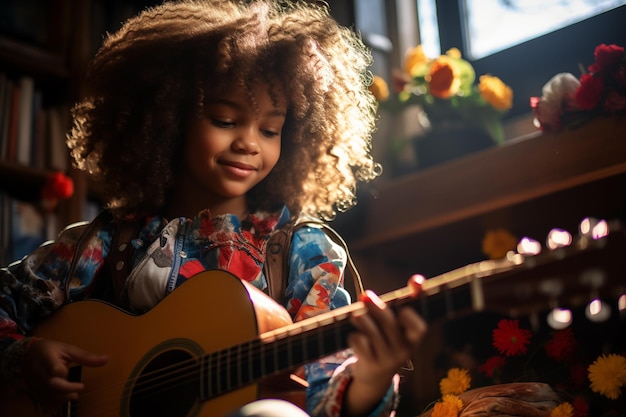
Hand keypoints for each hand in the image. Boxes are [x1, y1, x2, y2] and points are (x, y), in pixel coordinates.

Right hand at [20, 339, 108, 411]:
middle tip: (80, 387)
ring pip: (48, 396)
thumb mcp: (67, 348)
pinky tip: (63, 398)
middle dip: (68, 389)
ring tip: (74, 394)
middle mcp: (39, 372)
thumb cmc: (50, 350)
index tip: (69, 373)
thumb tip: (107, 359)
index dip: (61, 372)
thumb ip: (86, 356)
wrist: (25, 355)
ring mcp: (34, 383)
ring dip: (63, 398)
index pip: (54, 368)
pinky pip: (43, 401)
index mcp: (47, 357)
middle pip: (52, 385)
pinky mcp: (33, 391)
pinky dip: (55, 403)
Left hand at [345, 288, 426, 416]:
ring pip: (371, 333)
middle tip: (365, 295)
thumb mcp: (399, 326)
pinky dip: (354, 335)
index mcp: (413, 338)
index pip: (419, 329)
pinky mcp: (370, 364)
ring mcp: (387, 359)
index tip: (404, 308)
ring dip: (362, 319)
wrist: (376, 376)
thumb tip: (417, 280)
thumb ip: (406, 303)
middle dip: (376, 308)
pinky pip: (359, 343)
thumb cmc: (389, 340)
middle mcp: (403, 350)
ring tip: (355, 314)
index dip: (412, 317)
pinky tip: (355, 335)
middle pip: (389, 325)